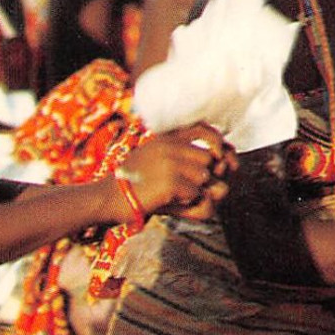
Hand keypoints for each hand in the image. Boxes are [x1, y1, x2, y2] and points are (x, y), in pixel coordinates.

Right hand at [111, 124, 234, 222]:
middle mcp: (170, 145)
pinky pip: (197, 194)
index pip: (206, 131)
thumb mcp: (157, 160)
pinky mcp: (170, 181)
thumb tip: (226, 166)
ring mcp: (170, 162)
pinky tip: (170, 202)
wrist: (108, 198)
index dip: (220, 146)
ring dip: (197, 192)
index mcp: (167, 137)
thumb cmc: (136, 184)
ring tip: (176, 196)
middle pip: (210, 160)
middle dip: (209, 177)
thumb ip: (186, 157)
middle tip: (192, 189)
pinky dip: (188, 203)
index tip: (220, 160)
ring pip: (206, 178)